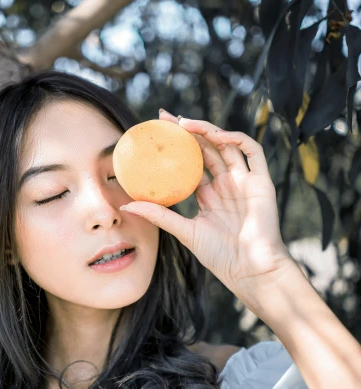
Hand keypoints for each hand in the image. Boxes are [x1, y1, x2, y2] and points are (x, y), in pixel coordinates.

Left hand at [120, 109, 293, 300]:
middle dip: (187, 129)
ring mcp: (244, 181)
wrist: (250, 270)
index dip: (175, 145)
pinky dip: (237, 139)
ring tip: (185, 123)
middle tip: (164, 117)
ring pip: (227, 145)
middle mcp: (227, 183)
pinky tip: (218, 136)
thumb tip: (126, 206)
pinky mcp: (262, 182)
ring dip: (207, 130)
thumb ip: (159, 215)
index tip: (154, 131)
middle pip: (207, 148)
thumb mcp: (184, 231)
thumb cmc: (219, 256)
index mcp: (209, 194)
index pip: (191, 162)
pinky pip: (253, 152)